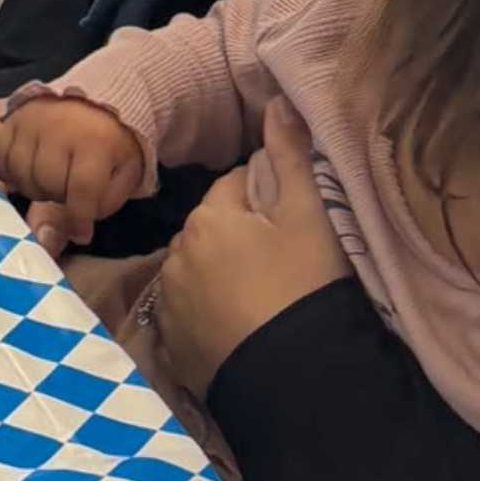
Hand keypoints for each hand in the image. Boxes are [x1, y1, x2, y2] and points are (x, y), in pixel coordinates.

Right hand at [0, 90, 145, 251]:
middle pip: (46, 183)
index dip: (79, 219)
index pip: (82, 189)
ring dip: (34, 188)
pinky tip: (28, 172)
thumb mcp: (117, 180)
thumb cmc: (109, 150)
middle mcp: (61, 125)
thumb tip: (46, 243)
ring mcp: (32, 120)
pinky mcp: (11, 120)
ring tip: (51, 180)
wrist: (95, 107)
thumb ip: (90, 211)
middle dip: (58, 197)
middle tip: (69, 192)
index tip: (82, 233)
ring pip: (20, 174)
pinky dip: (10, 173)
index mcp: (97, 140)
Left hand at [146, 91, 347, 394]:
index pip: (234, 187)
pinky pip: (189, 314)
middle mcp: (177, 255)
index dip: (266, 198)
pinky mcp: (174, 344)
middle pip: (212, 228)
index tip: (291, 221)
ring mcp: (171, 303)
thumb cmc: (304, 288)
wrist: (296, 379)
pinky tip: (241, 326)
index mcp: (207, 218)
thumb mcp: (308, 217)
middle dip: (239, 235)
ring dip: (220, 273)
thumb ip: (291, 157)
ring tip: (263, 297)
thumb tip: (278, 101)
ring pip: (197, 270)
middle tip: (282, 262)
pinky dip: (209, 314)